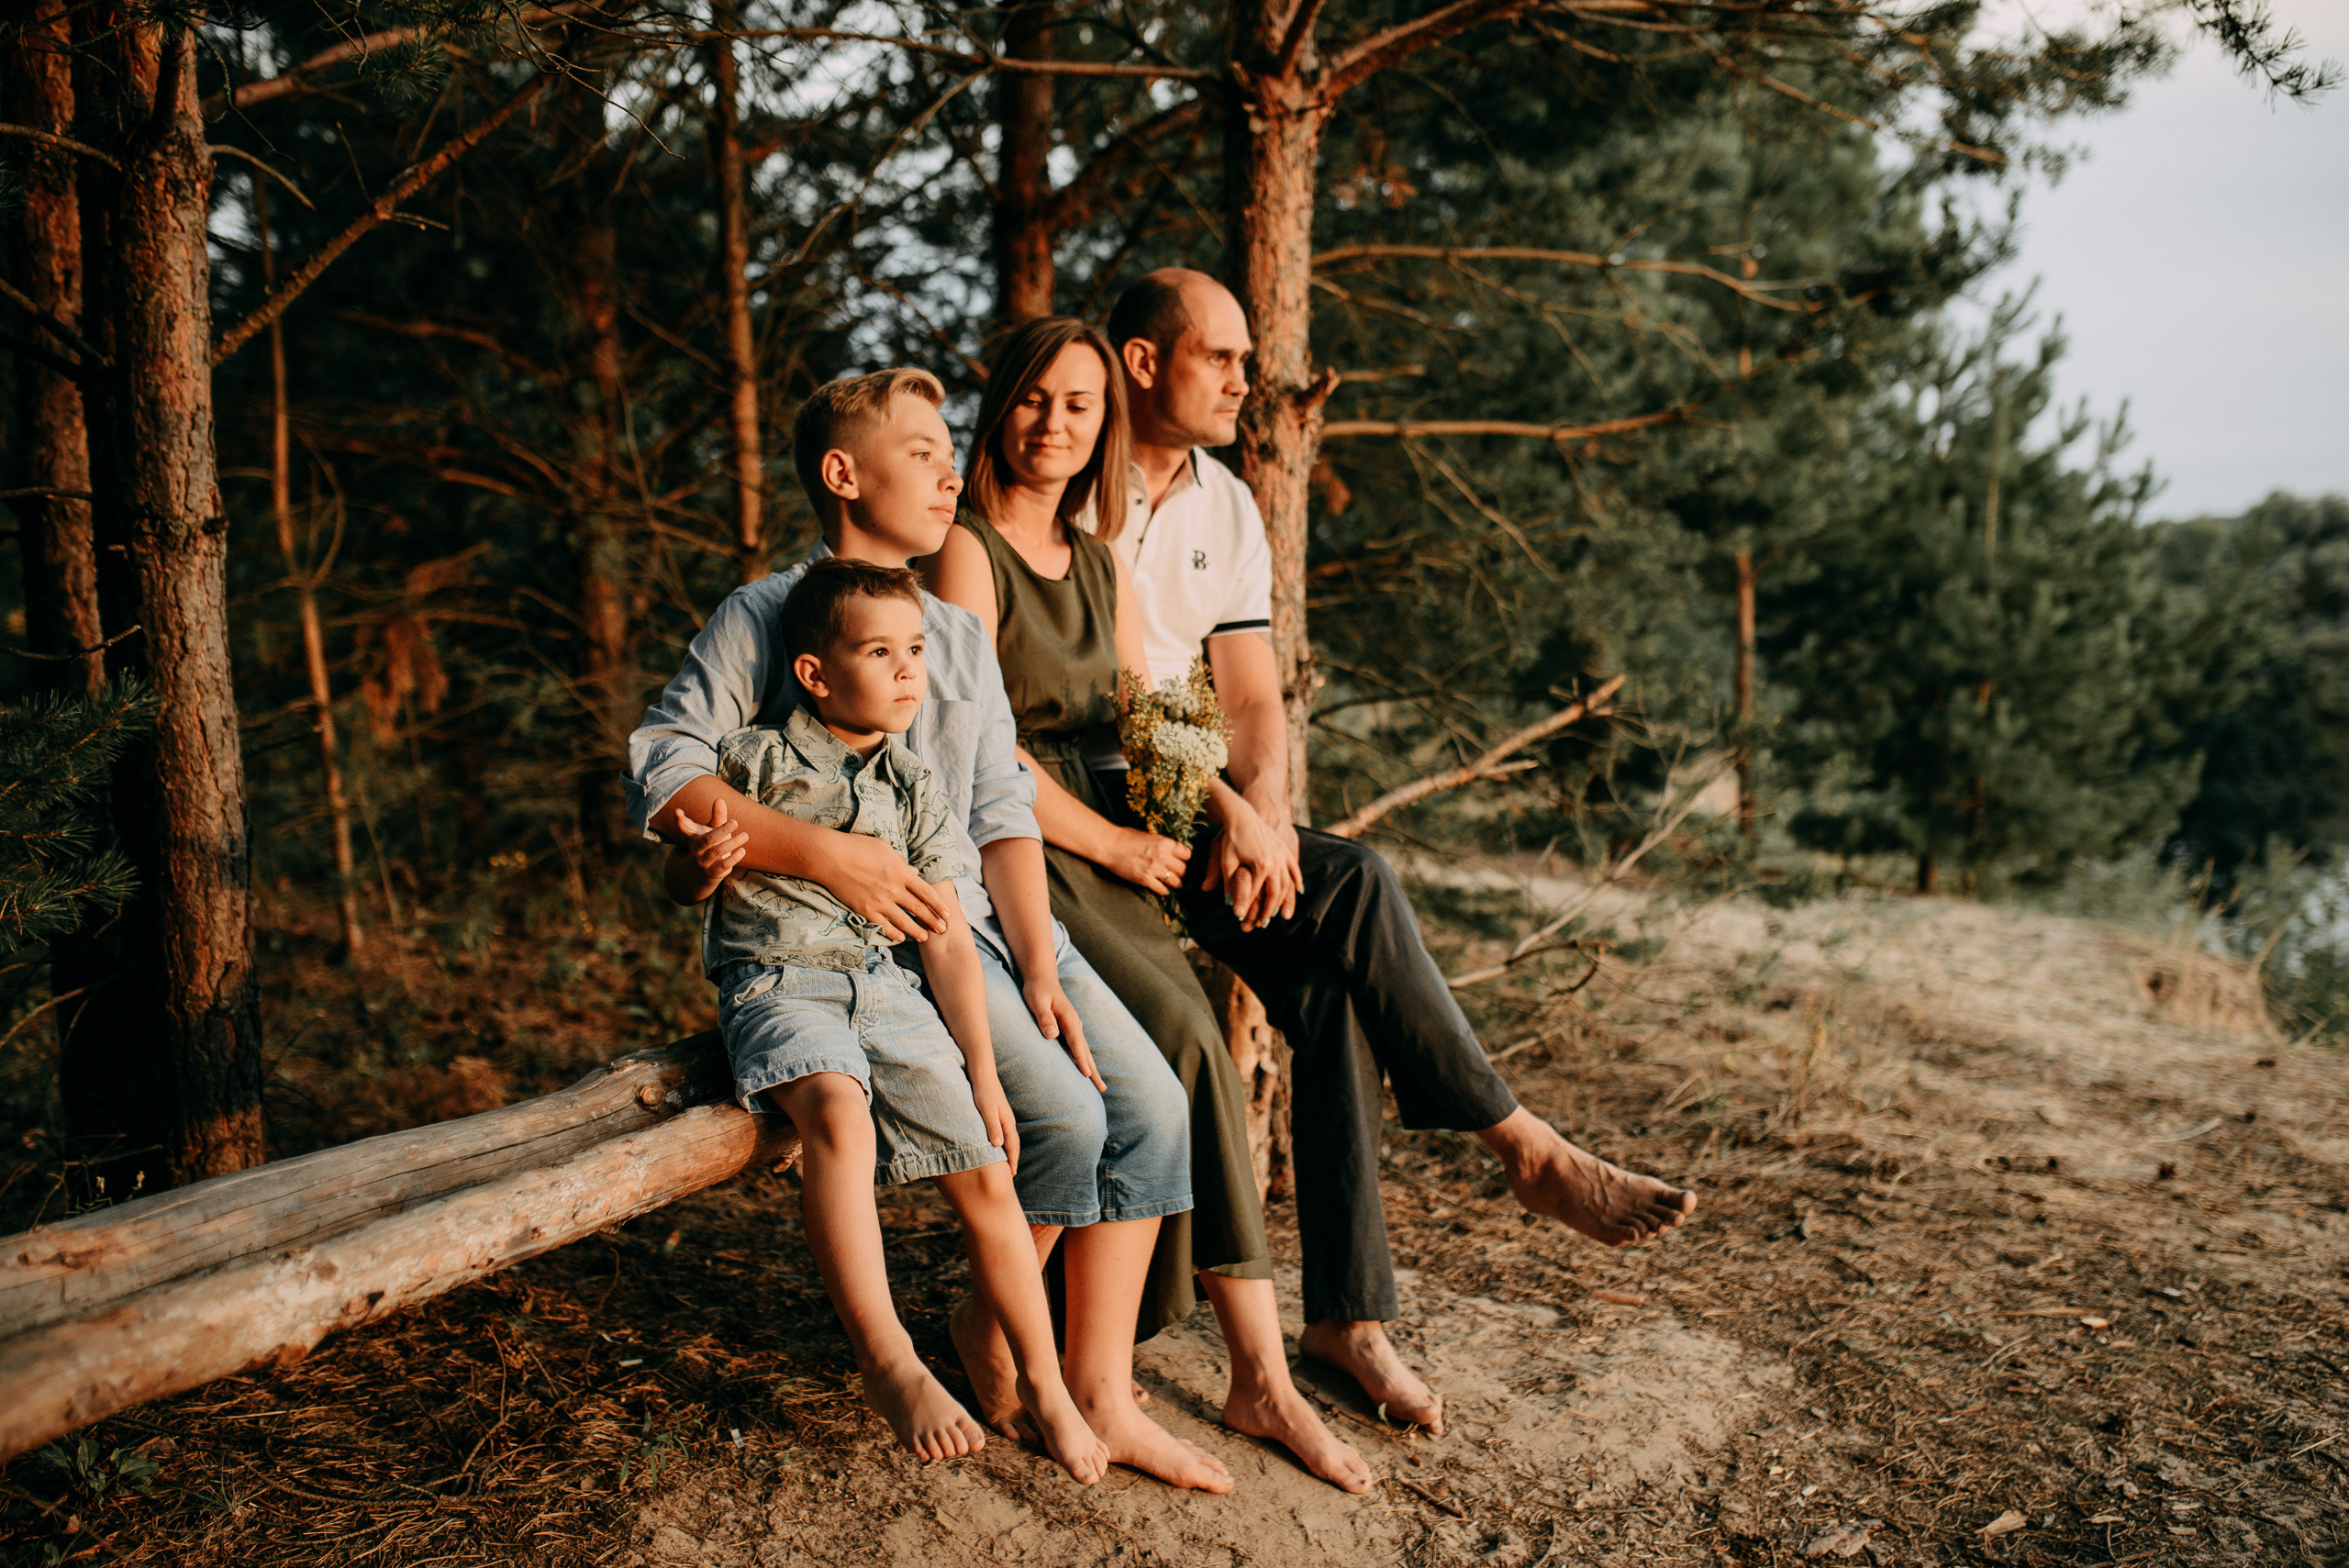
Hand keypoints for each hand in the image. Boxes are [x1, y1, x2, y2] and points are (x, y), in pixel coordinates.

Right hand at [673, 798, 748, 899]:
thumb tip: (720, 800)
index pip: (685, 827)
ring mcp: (704, 862)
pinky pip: (723, 866)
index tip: (677, 811)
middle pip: (707, 839)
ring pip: (718, 852)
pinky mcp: (713, 872)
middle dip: (721, 830)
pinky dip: (733, 858)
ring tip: (745, 835)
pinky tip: (742, 850)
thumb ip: (717, 817)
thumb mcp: (712, 830)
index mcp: (694, 837)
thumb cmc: (710, 845)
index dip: (680, 819)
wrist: (701, 873)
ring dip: (733, 843)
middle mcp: (697, 850)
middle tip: (734, 821)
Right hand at [808, 829, 954, 942]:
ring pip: (904, 921)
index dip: (939, 905)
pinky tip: (900, 937)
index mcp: (901, 872)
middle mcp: (894, 889)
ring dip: (916, 931)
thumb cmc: (857, 847)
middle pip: (919, 909)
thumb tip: (915, 874)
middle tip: (942, 930)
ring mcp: (880, 902)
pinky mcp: (866, 910)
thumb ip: (902, 863)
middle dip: (933, 921)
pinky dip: (894, 933)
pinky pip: (884, 926)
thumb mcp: (885, 849)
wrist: (831, 857)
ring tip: (925, 938)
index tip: (947, 913)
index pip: (926, 892)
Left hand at [970, 1069, 1020, 1175]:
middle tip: (1010, 1174)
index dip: (1012, 1160)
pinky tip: (996, 1146)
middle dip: (1012, 1159)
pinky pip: (1002, 1133)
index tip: (1011, 1174)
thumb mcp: (987, 1110)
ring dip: (1008, 1151)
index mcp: (1007, 1123)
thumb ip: (992, 1127)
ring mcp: (1003, 1118)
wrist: (983, 1075)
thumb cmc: (983, 1093)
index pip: (1012, 1146)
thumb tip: (998, 1145)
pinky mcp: (997, 1115)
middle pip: (1013, 1144)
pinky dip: (1002, 1143)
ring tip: (1004, 1163)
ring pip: (1008, 1139)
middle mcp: (1007, 1122)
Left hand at [1023, 976, 1104, 1091]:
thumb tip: (1052, 1035)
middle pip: (1085, 1051)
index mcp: (1069, 1019)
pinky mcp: (1067, 1030)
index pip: (1076, 1043)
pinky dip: (1082, 1061)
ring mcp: (1073, 1028)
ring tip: (1098, 1086)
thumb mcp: (1037, 1002)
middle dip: (1093, 1071)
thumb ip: (1044, 1018)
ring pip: (1083, 1051)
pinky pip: (1077, 1049)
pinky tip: (1083, 1071)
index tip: (1087, 1075)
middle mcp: (1074, 1025)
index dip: (1081, 1059)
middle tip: (1102, 1089)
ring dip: (1091, 1068)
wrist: (1042, 979)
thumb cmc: (1037, 990)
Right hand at [1105, 827, 1189, 894]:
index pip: (1187, 854)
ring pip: (1176, 882)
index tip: (1179, 861)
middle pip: (1183, 869)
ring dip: (1173, 883)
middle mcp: (1163, 856)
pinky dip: (1162, 890)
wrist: (1109, 845)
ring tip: (1169, 883)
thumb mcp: (1148, 836)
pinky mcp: (1145, 879)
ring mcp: (1154, 869)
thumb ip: (1162, 844)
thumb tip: (1171, 850)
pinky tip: (1159, 888)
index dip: (1184, 858)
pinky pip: (1162, 890)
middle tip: (1174, 873)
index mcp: (1165, 843)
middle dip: (1179, 872)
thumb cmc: (1125, 837)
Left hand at [1201, 794, 1299, 930]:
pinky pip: (1294, 868)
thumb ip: (1229, 885)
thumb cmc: (1231, 838)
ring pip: (1288, 883)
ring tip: (1282, 914)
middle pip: (1276, 892)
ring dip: (1285, 900)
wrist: (1242, 814)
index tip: (1246, 922)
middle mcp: (1276, 861)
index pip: (1258, 894)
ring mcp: (1283, 854)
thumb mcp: (1226, 861)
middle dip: (1271, 910)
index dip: (1252, 910)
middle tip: (1264, 923)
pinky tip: (1298, 891)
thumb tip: (1233, 908)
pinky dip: (1297, 880)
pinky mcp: (1285, 848)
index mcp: (1261, 865)